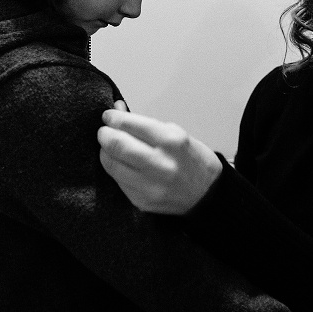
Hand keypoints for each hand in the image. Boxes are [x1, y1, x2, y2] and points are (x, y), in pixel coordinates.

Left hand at [98, 109, 222, 214]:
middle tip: (104, 130)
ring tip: (109, 146)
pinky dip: (115, 168)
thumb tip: (119, 111)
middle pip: (116, 145)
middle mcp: (160, 164)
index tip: (109, 116)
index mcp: (172, 141)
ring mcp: (150, 186)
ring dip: (105, 152)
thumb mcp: (177, 134)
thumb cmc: (193, 160)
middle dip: (104, 134)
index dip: (114, 118)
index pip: (131, 125)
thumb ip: (145, 125)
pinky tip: (120, 163)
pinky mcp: (141, 201)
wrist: (207, 195)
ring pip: (111, 164)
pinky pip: (117, 180)